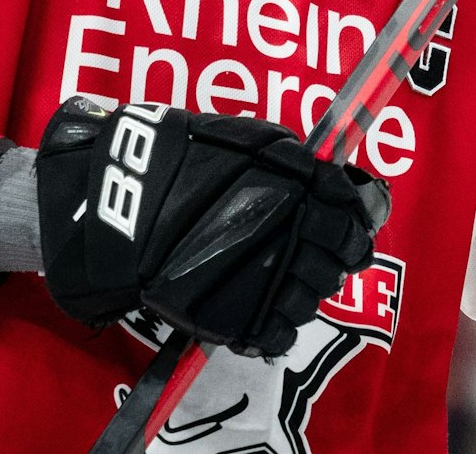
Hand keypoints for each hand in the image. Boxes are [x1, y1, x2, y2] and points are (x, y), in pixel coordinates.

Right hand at [33, 98, 388, 356]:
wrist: (118, 196)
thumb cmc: (183, 158)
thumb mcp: (251, 140)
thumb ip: (300, 164)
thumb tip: (346, 189)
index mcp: (304, 187)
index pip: (357, 217)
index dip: (355, 225)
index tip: (344, 227)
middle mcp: (295, 234)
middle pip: (339, 263)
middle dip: (327, 259)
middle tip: (299, 253)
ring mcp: (269, 279)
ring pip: (312, 299)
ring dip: (299, 291)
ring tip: (269, 278)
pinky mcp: (239, 317)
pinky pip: (278, 334)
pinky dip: (273, 326)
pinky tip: (257, 310)